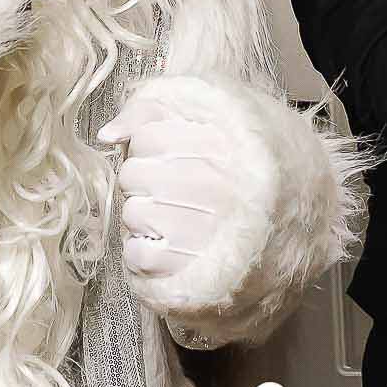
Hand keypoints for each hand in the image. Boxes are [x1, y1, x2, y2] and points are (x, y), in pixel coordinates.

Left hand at [98, 95, 237, 282]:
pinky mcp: (191, 270)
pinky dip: (144, 253)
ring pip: (132, 213)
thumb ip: (150, 116)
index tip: (172, 158)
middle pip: (133, 175)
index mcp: (220, 148)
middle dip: (143, 182)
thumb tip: (107, 135)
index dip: (150, 148)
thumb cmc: (231, 177)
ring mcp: (203, 230)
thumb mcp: (202, 128)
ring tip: (172, 219)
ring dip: (143, 218)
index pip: (148, 139)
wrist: (279, 232)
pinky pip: (137, 254)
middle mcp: (215, 187)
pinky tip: (168, 245)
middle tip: (171, 192)